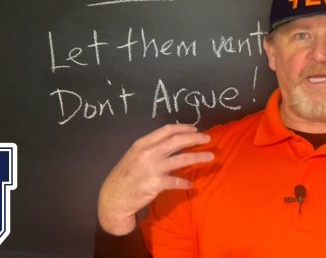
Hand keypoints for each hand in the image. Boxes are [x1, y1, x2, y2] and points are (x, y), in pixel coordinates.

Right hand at [97, 124, 214, 234]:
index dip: (183, 128)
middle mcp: (148, 153)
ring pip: (182, 159)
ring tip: (210, 157)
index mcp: (143, 143)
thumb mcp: (134, 155)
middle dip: (195, 138)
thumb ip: (151, 148)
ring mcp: (152, 168)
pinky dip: (185, 183)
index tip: (195, 129)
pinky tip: (191, 185)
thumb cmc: (126, 175)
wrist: (114, 197)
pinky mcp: (155, 184)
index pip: (167, 130)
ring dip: (198, 157)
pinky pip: (176, 182)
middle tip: (208, 139)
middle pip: (177, 141)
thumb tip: (173, 142)